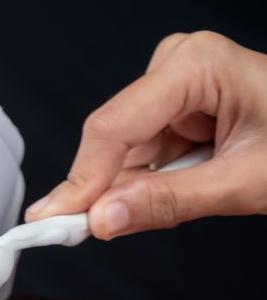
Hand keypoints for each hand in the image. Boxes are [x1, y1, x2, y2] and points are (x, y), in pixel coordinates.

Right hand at [25, 31, 266, 239]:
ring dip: (133, 188)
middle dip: (106, 189)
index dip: (81, 181)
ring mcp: (175, 86)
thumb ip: (168, 202)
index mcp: (195, 66)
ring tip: (178, 203)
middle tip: (79, 233)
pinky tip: (174, 190)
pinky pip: (141, 154)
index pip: (113, 128)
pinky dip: (147, 182)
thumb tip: (102, 220)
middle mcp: (177, 67)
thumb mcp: (246, 182)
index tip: (53, 222)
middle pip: (113, 141)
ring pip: (124, 153)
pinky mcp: (176, 108)